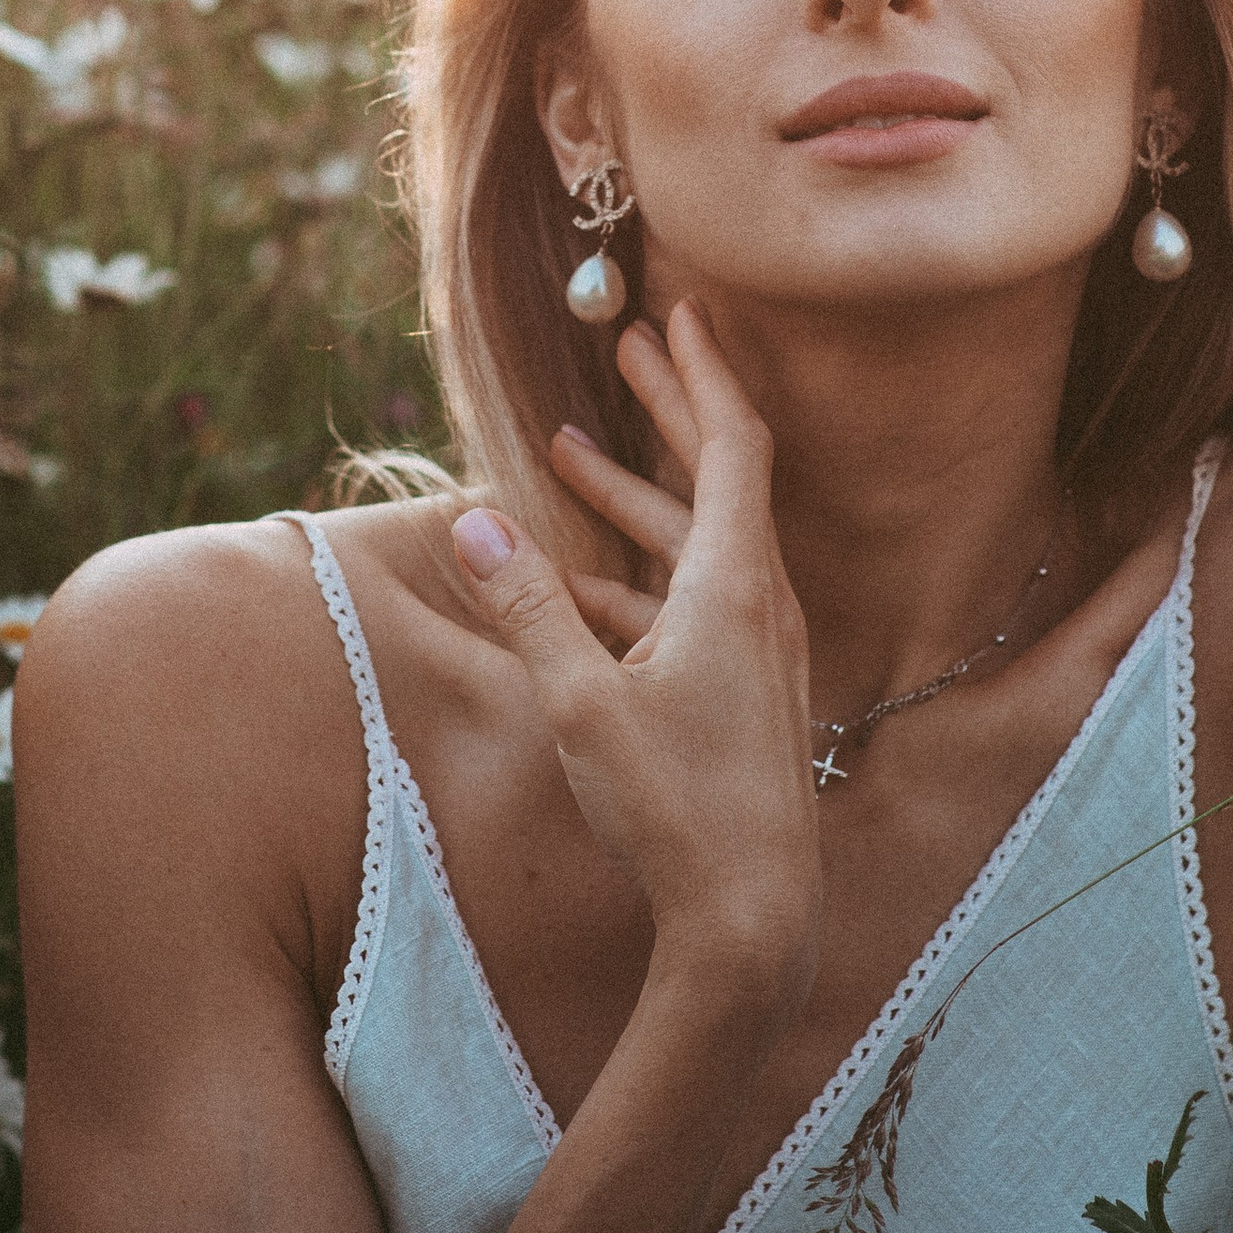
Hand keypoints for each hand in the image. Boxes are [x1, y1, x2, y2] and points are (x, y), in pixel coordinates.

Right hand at [450, 299, 820, 1003]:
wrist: (755, 921)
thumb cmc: (675, 812)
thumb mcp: (581, 704)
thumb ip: (528, 606)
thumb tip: (474, 517)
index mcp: (732, 586)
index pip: (731, 445)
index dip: (703, 372)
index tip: (679, 312)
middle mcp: (758, 602)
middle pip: (719, 474)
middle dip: (670, 405)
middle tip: (628, 342)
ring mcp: (758, 648)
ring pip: (696, 539)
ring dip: (635, 491)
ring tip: (568, 448)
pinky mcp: (744, 690)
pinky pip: (689, 599)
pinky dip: (637, 569)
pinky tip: (577, 578)